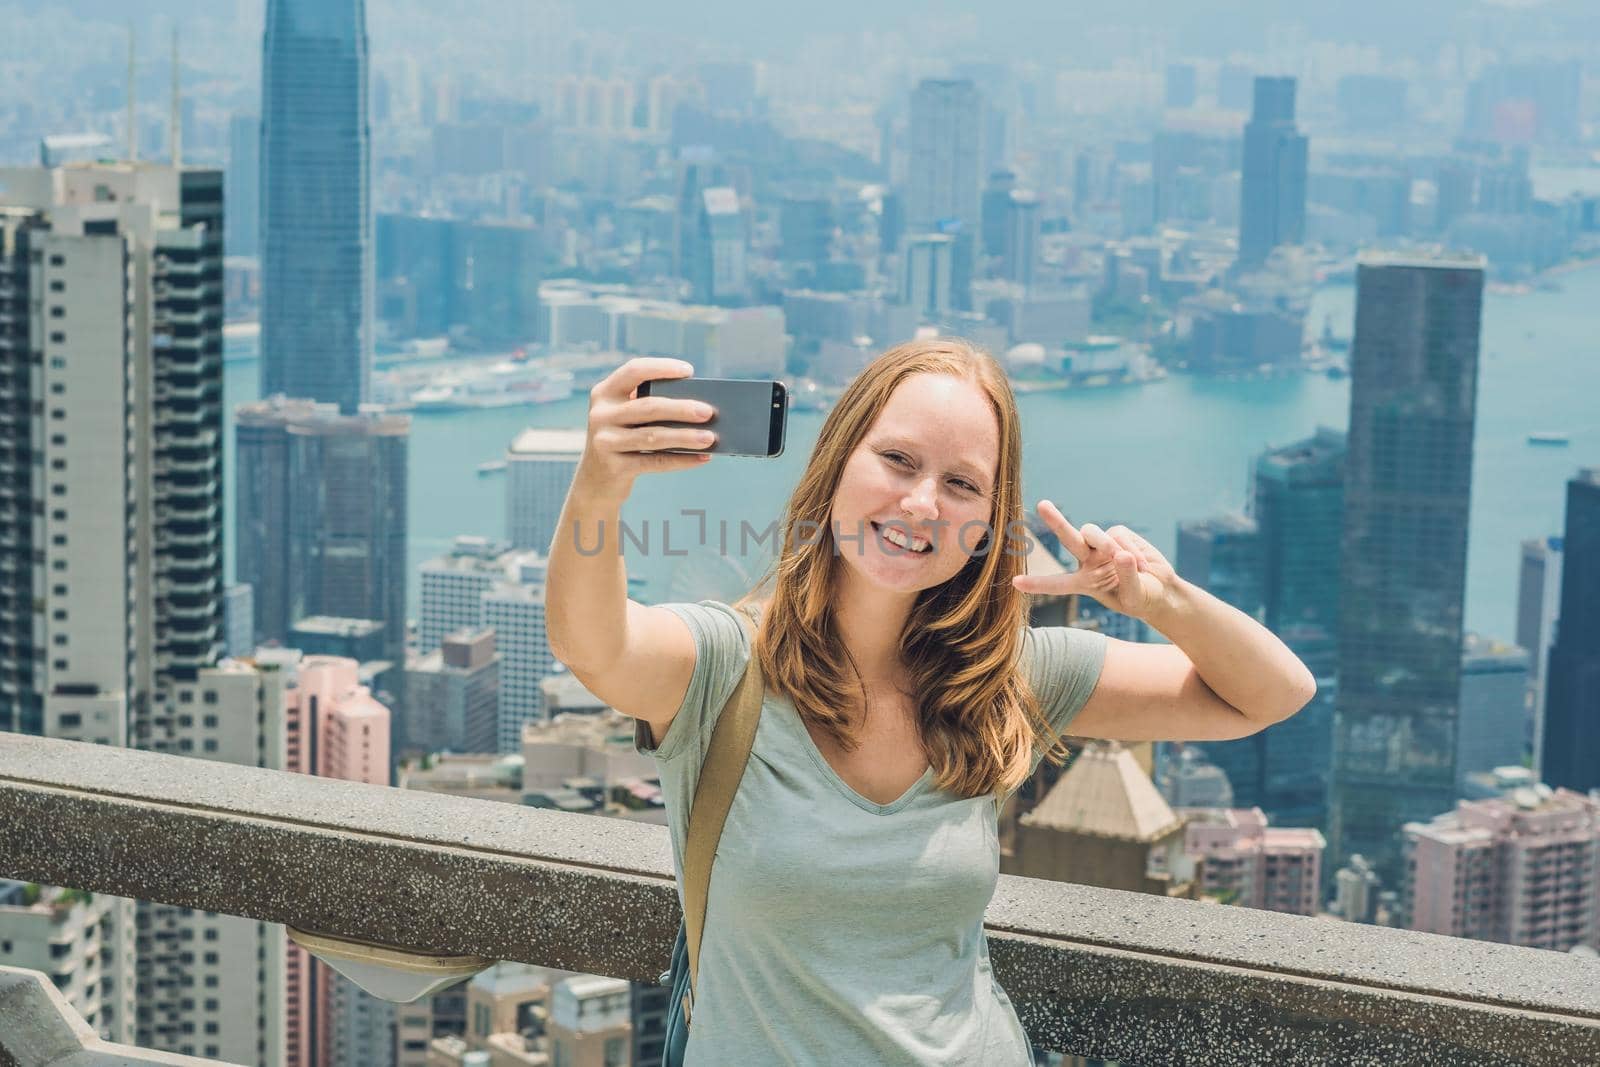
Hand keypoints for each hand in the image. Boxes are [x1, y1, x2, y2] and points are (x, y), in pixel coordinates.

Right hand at [571, 357, 717, 499]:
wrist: (596, 482)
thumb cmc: (624, 441)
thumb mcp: (627, 418)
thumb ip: (651, 406)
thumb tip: (699, 406)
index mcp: (605, 393)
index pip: (634, 371)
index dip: (662, 368)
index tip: (689, 371)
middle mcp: (600, 414)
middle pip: (648, 407)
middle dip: (682, 408)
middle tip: (708, 412)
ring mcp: (604, 441)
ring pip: (653, 436)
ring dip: (685, 437)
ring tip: (710, 438)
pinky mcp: (613, 467)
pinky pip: (655, 461)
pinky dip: (681, 460)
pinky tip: (701, 458)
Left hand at [1010, 500, 1179, 620]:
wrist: (1161, 591)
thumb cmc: (1142, 598)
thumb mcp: (1135, 596)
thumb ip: (1127, 578)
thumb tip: (1121, 554)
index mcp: (1085, 583)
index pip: (1058, 583)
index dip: (1038, 584)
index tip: (1015, 583)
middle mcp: (1089, 561)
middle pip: (1069, 539)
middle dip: (1056, 521)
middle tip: (1042, 505)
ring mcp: (1103, 546)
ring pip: (1095, 533)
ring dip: (1107, 545)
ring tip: (1128, 562)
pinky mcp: (1119, 535)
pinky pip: (1118, 536)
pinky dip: (1131, 550)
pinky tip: (1142, 565)